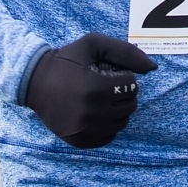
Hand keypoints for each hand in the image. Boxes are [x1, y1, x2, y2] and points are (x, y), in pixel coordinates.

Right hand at [22, 33, 156, 148]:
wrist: (34, 82)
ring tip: (103, 99)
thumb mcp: (93, 45)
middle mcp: (92, 113)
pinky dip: (107, 125)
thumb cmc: (66, 61)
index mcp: (96, 88)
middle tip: (108, 87)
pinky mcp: (79, 141)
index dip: (124, 78)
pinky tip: (96, 113)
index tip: (109, 74)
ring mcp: (85, 130)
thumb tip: (153, 68)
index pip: (132, 86)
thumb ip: (125, 52)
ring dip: (118, 110)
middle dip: (124, 94)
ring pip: (121, 123)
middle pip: (129, 106)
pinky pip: (108, 137)